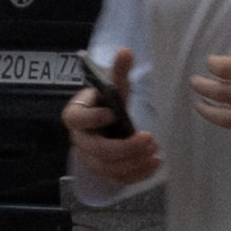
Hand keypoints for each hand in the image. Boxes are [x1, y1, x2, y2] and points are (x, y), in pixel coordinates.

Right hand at [62, 46, 159, 187]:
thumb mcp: (113, 88)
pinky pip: (119, 179)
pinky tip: (155, 163)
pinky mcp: (104, 172)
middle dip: (124, 147)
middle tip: (148, 138)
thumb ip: (118, 71)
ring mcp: (91, 159)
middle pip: (97, 150)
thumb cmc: (106, 106)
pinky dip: (138, 174)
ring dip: (134, 162)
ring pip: (109, 168)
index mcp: (76, 116)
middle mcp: (80, 140)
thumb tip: (126, 50)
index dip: (92, 118)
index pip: (76, 119)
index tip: (111, 113)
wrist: (104, 128)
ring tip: (154, 151)